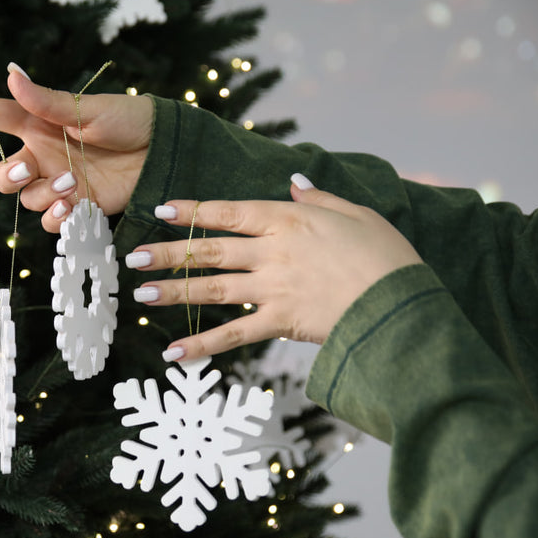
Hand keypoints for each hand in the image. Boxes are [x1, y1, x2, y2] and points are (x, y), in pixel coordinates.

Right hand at [0, 63, 153, 231]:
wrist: (163, 153)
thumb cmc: (129, 120)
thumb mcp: (88, 108)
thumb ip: (46, 101)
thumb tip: (10, 74)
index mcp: (37, 123)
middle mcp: (41, 155)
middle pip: (0, 175)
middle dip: (7, 177)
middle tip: (30, 169)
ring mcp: (57, 183)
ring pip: (26, 200)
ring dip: (43, 196)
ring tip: (74, 184)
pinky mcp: (76, 207)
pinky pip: (50, 222)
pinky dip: (58, 218)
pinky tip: (76, 207)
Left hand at [127, 175, 423, 359]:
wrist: (402, 302)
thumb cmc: (387, 255)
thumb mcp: (357, 213)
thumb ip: (319, 199)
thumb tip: (294, 183)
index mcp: (288, 220)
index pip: (229, 212)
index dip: (193, 211)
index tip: (161, 210)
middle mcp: (273, 252)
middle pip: (211, 250)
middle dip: (170, 253)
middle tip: (135, 256)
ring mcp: (274, 288)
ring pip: (214, 288)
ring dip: (174, 291)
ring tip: (141, 294)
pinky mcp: (281, 323)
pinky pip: (234, 335)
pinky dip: (202, 346)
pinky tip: (174, 353)